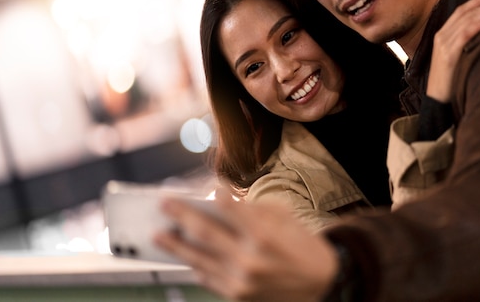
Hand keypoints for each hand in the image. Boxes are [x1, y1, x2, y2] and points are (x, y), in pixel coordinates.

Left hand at [154, 187, 338, 301]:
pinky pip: (208, 278)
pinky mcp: (237, 296)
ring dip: (176, 246)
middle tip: (163, 206)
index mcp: (263, 234)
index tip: (202, 188)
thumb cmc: (302, 246)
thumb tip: (220, 202)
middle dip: (181, 216)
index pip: (229, 209)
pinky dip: (195, 266)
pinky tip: (185, 257)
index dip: (214, 197)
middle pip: (205, 233)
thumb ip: (252, 210)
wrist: (321, 283)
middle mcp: (249, 258)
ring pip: (199, 259)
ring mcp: (240, 280)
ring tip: (159, 235)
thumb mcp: (284, 219)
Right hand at [427, 0, 479, 101]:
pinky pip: (464, 34)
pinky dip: (478, 25)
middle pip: (465, 12)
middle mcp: (441, 36)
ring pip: (466, 20)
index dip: (477, 1)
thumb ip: (466, 46)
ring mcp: (443, 45)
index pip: (460, 11)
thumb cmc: (452, 82)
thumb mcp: (458, 59)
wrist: (438, 102)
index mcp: (442, 35)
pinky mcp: (447, 55)